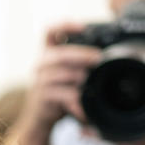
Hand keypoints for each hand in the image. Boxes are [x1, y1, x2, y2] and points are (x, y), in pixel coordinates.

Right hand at [17, 22, 102, 137]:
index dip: (65, 25)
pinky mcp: (43, 98)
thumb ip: (78, 62)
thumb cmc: (57, 92)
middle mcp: (41, 64)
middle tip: (98, 58)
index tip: (83, 28)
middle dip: (81, 54)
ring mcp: (40, 81)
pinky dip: (76, 100)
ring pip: (62, 74)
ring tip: (90, 82)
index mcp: (47, 53)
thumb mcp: (65, 73)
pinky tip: (84, 106)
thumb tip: (105, 55)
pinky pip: (63, 96)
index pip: (50, 31)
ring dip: (79, 77)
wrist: (38, 118)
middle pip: (60, 54)